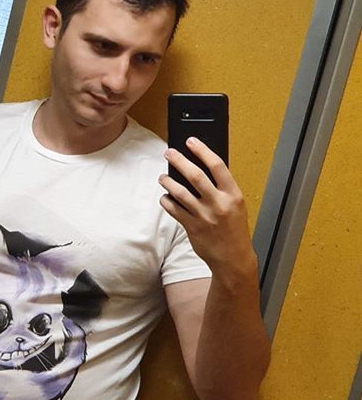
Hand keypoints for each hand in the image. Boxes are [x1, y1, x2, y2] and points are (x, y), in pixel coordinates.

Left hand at [159, 137, 256, 283]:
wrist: (232, 258)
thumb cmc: (234, 230)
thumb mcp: (236, 206)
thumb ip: (222, 189)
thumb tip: (202, 169)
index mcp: (233, 195)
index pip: (217, 166)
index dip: (202, 151)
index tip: (191, 141)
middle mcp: (218, 204)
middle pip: (195, 176)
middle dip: (179, 161)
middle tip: (169, 153)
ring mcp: (204, 216)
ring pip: (180, 193)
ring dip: (168, 182)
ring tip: (162, 177)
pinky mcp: (192, 227)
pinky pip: (174, 210)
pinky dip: (167, 201)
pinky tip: (165, 197)